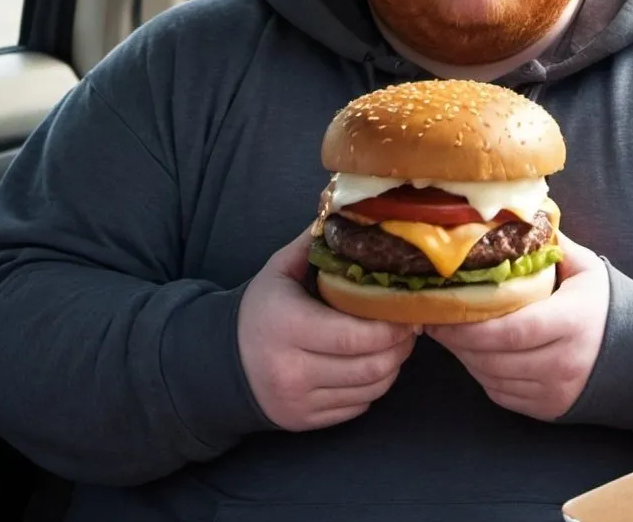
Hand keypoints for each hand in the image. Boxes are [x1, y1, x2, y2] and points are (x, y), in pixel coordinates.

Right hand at [238, 227, 418, 430]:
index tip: (407, 309)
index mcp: (288, 326)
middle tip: (410, 325)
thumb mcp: (279, 270)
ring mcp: (300, 402)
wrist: (222, 362)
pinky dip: (374, 386)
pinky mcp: (306, 422)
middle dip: (400, 345)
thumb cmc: (260, 309)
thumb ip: (313, 243)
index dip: (391, 325)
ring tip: (396, 342)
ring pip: (370, 389)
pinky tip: (373, 363)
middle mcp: (292, 370)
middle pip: (370, 365)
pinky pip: (358, 408)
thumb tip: (348, 211)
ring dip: (393, 366)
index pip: (355, 335)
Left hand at [426, 232, 608, 420]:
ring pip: (493, 378)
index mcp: (572, 322)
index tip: (443, 313)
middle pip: (496, 358)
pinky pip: (502, 394)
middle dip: (458, 341)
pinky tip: (475, 353)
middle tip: (434, 320)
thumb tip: (517, 213)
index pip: (513, 331)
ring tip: (450, 333)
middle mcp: (564, 361)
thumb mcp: (585, 268)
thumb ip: (552, 244)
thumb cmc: (603, 304)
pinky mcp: (547, 409)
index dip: (472, 327)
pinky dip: (482, 375)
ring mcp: (555, 390)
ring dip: (466, 358)